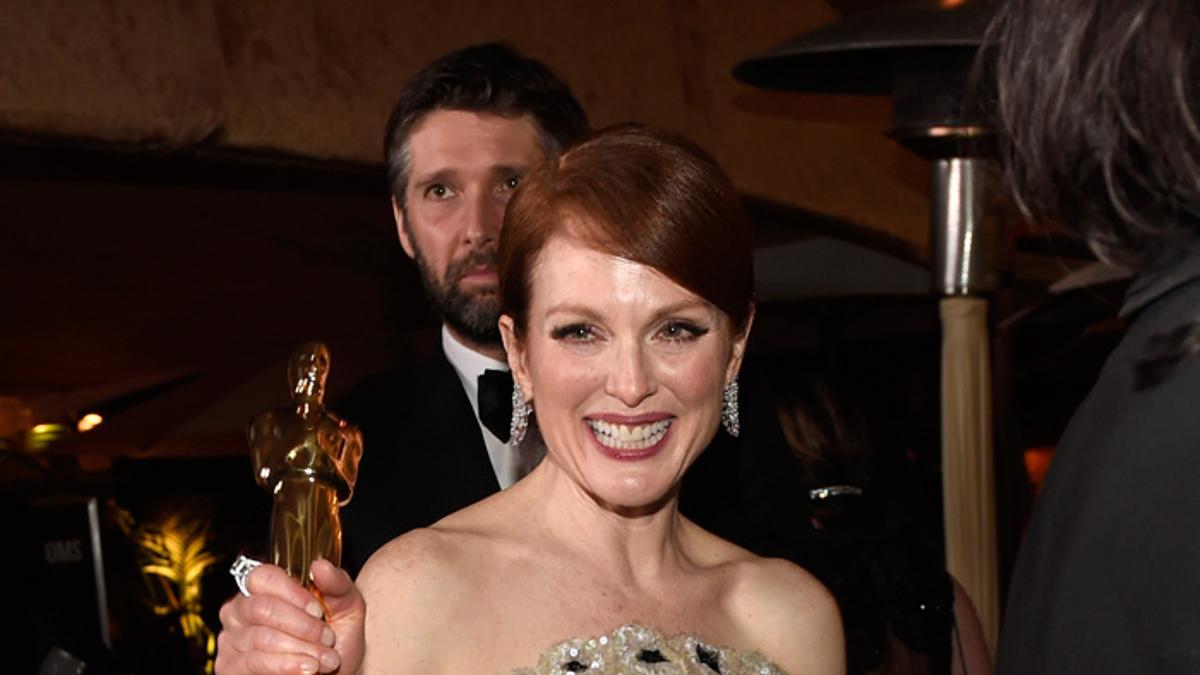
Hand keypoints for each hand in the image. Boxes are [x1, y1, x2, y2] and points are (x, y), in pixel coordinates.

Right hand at [216, 560, 364, 673]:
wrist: (337, 673)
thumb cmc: (336, 638)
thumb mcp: (346, 606)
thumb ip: (337, 583)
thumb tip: (320, 566)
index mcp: (265, 588)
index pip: (263, 576)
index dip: (292, 593)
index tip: (318, 611)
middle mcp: (241, 610)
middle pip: (262, 608)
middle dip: (301, 626)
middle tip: (327, 639)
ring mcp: (232, 640)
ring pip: (261, 638)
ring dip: (300, 650)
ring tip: (325, 660)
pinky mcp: (230, 668)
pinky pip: (255, 663)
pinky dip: (286, 667)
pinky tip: (307, 670)